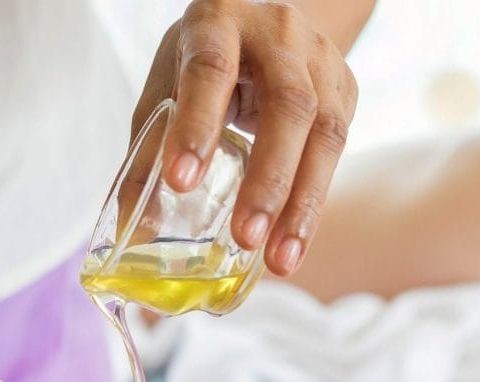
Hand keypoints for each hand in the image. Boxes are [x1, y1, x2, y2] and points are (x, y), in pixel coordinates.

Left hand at [133, 0, 358, 276]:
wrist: (269, 27)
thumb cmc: (207, 62)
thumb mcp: (169, 86)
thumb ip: (150, 149)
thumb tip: (133, 226)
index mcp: (219, 22)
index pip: (211, 70)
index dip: (198, 124)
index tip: (180, 182)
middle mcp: (278, 35)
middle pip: (287, 104)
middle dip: (267, 178)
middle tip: (245, 237)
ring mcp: (321, 61)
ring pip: (325, 133)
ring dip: (301, 204)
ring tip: (279, 260)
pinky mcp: (345, 92)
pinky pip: (336, 153)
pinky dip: (312, 205)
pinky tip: (293, 245)